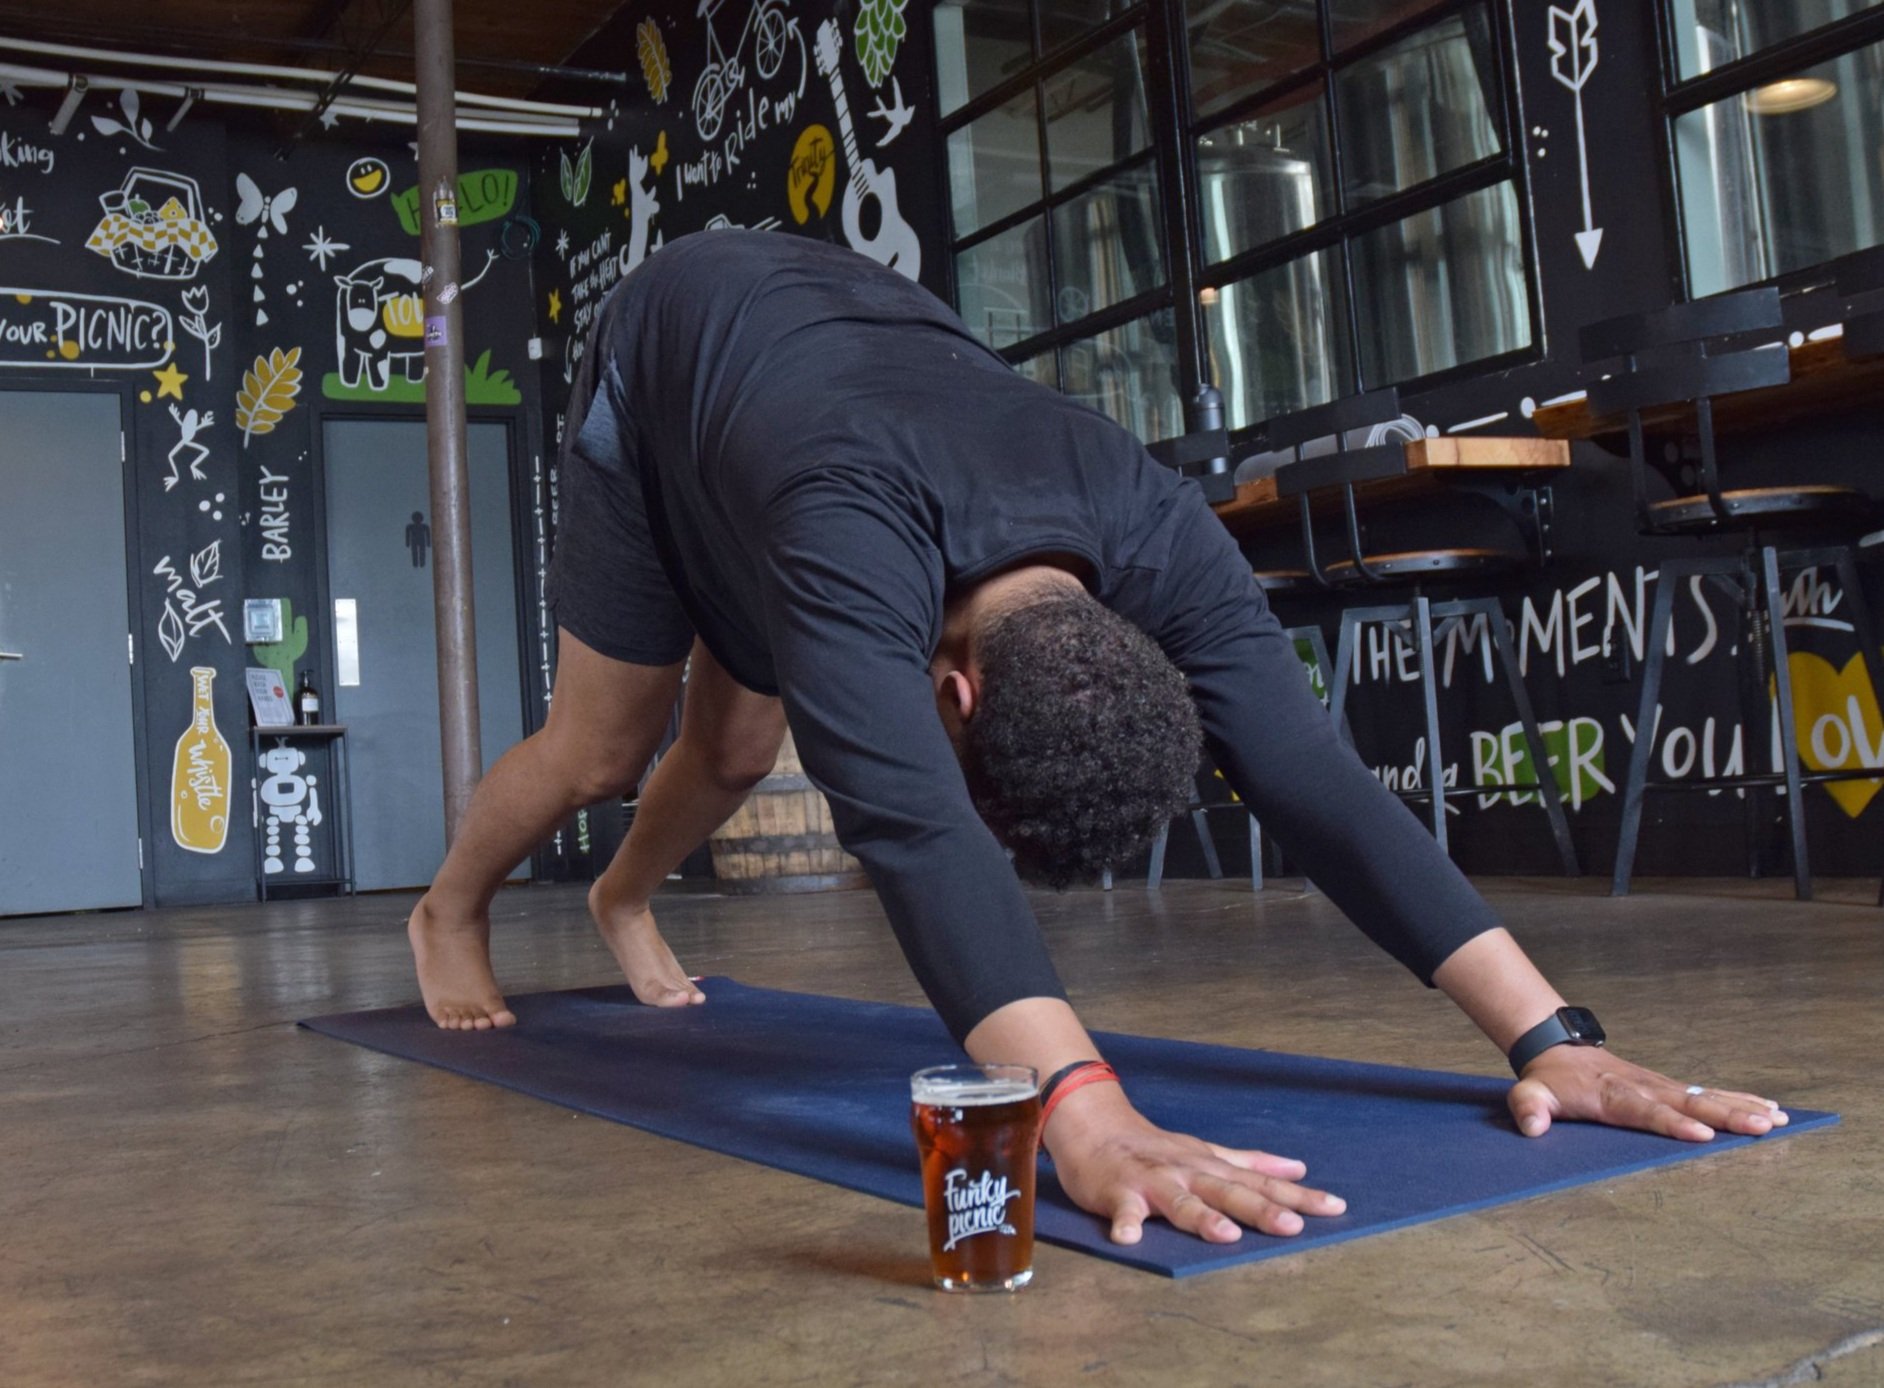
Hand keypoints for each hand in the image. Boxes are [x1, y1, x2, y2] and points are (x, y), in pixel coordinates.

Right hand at [1044, 1085, 1345, 1244]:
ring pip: (1179, 1201)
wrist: (1093, 1126)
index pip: (1261, 1182)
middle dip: (1260, 1209)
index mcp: (1211, 1167)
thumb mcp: (1206, 1151)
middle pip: (1228, 1192)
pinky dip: (1125, 1224)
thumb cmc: (1153, 1148)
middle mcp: (1187, 1173)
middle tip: (1292, 1227)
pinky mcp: (1117, 1192)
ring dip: (1201, 1217)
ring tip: (1224, 1235)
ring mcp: (1152, 1182)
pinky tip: (1128, 1239)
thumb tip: (1298, 1167)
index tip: (1336, 1208)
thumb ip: (1250, 1162)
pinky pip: (1121, 1211)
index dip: (1298, 1196)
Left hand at [1509, 1046, 1788, 1141]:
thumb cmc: (1548, 1081)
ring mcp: (1660, 1086)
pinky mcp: (1670, 1087)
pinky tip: (1770, 1110)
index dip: (1673, 1124)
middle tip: (1762, 1127)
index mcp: (1613, 1096)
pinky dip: (1740, 1100)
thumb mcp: (1529, 1093)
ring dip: (1742, 1108)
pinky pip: (1708, 1094)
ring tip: (1779, 1120)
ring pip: (1705, 1097)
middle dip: (1725, 1117)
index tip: (1702, 1136)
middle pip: (1688, 1104)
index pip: (1646, 1112)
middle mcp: (1644, 1088)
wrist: (1557, 1050)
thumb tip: (1533, 1128)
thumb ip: (1529, 1110)